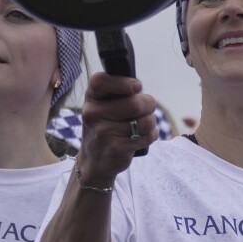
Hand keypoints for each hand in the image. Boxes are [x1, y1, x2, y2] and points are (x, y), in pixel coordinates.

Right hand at [75, 72, 157, 186]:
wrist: (94, 160)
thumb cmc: (105, 125)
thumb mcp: (102, 104)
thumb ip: (117, 92)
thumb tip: (137, 87)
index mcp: (91, 97)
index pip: (100, 81)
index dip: (122, 82)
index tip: (137, 87)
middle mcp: (93, 113)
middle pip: (135, 104)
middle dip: (148, 105)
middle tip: (146, 109)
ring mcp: (103, 132)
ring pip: (146, 121)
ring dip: (151, 122)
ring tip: (141, 125)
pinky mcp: (116, 148)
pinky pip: (148, 136)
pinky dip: (150, 135)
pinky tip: (139, 138)